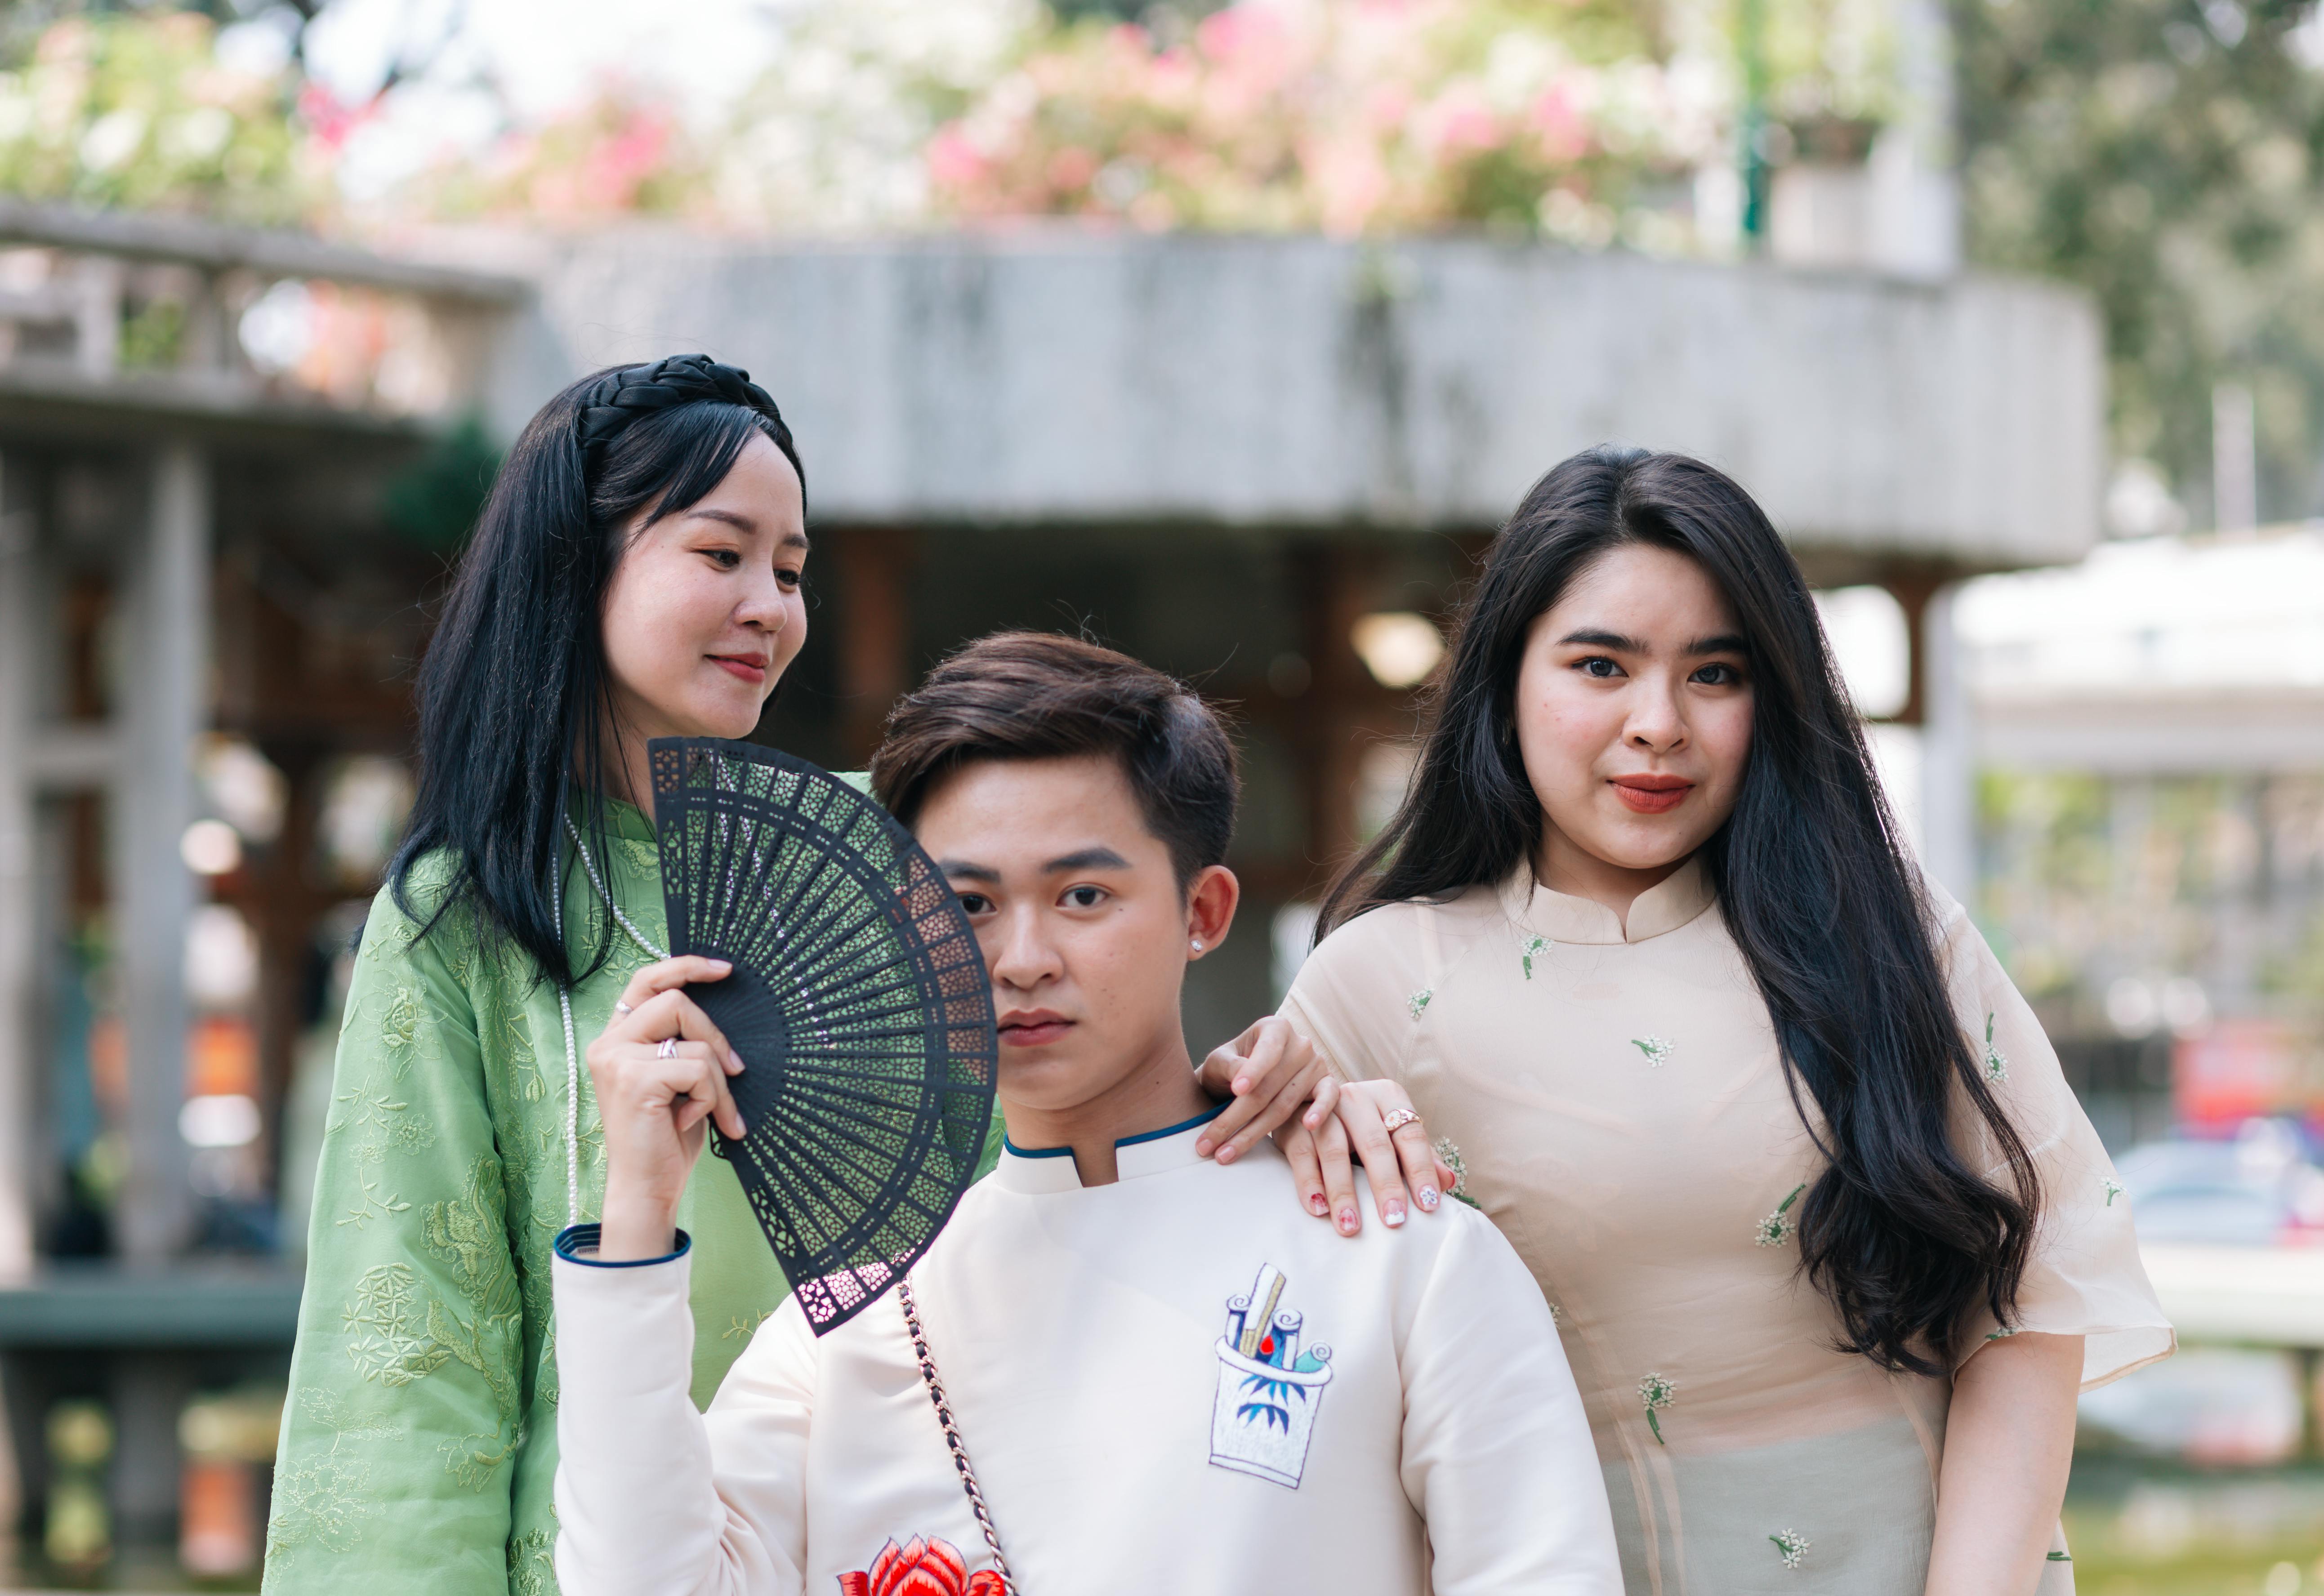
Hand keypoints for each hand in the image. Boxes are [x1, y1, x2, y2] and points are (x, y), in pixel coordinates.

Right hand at [584, 956, 745, 1259]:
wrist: (646, 1187)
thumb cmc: (665, 1137)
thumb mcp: (674, 1079)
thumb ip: (681, 1043)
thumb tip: (720, 1013)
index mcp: (616, 1038)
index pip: (647, 980)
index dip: (685, 966)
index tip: (724, 969)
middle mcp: (608, 1043)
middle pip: (677, 1001)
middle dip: (716, 1036)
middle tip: (735, 1071)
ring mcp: (617, 1060)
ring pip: (695, 1040)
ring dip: (718, 1080)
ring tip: (716, 1112)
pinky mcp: (635, 1080)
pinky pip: (698, 1069)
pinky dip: (710, 1098)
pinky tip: (693, 1121)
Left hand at [1194, 1016, 1337, 1164]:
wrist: (1245, 1082)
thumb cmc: (1229, 1068)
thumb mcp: (1220, 1061)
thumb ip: (1228, 1065)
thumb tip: (1240, 1079)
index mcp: (1275, 1029)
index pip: (1267, 1051)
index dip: (1253, 1071)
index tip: (1236, 1090)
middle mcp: (1300, 1044)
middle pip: (1270, 1087)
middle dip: (1235, 1119)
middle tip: (1207, 1143)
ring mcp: (1317, 1066)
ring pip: (1285, 1104)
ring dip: (1253, 1133)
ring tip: (1224, 1154)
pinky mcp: (1327, 1087)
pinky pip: (1328, 1099)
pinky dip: (1320, 1111)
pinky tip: (1309, 1125)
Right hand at [1277, 1078, 1455, 1235]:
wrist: (1306, 1101)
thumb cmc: (1359, 1127)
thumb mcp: (1390, 1134)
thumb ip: (1418, 1156)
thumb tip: (1448, 1182)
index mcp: (1388, 1096)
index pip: (1410, 1135)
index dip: (1421, 1170)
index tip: (1429, 1204)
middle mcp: (1357, 1096)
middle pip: (1375, 1142)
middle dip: (1386, 1184)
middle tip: (1394, 1220)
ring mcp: (1322, 1107)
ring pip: (1334, 1148)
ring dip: (1343, 1190)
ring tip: (1351, 1226)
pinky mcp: (1293, 1121)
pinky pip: (1302, 1153)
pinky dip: (1309, 1182)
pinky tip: (1317, 1208)